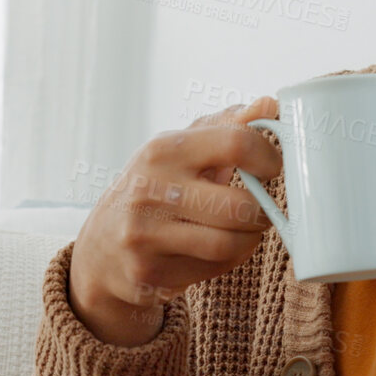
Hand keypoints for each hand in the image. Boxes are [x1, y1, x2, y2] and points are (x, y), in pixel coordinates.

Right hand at [67, 98, 282, 345]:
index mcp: (164, 150)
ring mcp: (144, 233)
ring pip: (230, 243)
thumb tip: (271, 103)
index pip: (236, 142)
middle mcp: (149, 189)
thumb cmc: (158, 186)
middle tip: (263, 210)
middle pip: (240, 205)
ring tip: (245, 230)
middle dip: (264, 211)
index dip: (269, 156)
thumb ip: (228, 126)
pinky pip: (214, 268)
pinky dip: (228, 260)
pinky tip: (216, 249)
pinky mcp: (148, 271)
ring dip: (250, 238)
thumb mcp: (183, 149)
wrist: (102, 245)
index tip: (273, 167)